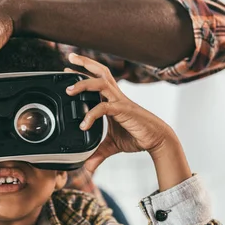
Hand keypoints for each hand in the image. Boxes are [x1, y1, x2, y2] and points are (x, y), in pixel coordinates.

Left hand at [65, 53, 175, 173]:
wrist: (156, 140)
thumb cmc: (137, 136)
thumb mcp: (112, 145)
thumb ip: (98, 153)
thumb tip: (88, 167)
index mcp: (112, 99)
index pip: (97, 79)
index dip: (83, 71)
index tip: (68, 68)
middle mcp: (115, 96)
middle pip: (100, 71)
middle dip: (85, 62)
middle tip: (69, 58)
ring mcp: (119, 101)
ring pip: (100, 83)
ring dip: (83, 84)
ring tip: (69, 90)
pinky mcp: (122, 110)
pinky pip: (103, 107)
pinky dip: (91, 114)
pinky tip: (84, 125)